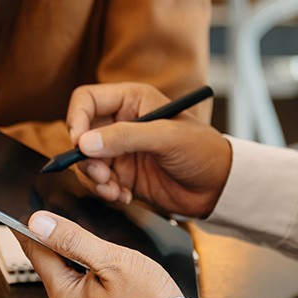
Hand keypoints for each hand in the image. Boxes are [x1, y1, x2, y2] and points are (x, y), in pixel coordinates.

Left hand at [17, 211, 181, 297]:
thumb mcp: (112, 261)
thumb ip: (73, 240)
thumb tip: (38, 223)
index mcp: (64, 296)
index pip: (36, 252)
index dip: (31, 227)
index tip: (23, 210)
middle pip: (52, 265)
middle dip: (53, 240)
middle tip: (51, 214)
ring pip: (70, 277)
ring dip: (72, 256)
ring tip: (76, 233)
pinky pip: (85, 291)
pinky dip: (87, 272)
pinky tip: (100, 262)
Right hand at [66, 83, 231, 218]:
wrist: (220, 188)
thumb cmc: (203, 151)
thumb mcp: (166, 138)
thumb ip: (125, 137)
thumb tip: (84, 142)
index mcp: (131, 101)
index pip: (87, 100)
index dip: (77, 119)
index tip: (79, 144)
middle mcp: (122, 123)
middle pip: (81, 135)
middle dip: (86, 158)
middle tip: (102, 175)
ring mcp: (121, 151)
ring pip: (87, 162)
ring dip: (95, 179)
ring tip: (114, 190)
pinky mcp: (123, 175)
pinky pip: (99, 183)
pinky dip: (106, 192)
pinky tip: (125, 197)